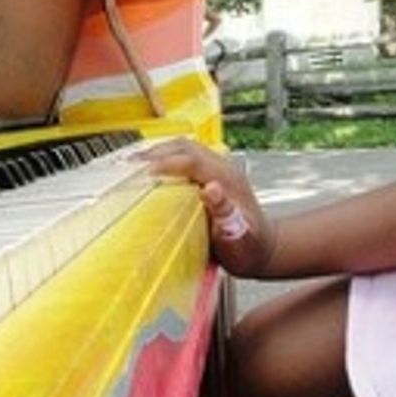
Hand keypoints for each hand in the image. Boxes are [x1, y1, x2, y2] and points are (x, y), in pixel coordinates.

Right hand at [135, 139, 276, 275]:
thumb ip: (226, 214)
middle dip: (156, 152)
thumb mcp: (240, 237)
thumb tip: (211, 189)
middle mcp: (223, 169)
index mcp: (228, 180)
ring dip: (159, 152)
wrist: (265, 249)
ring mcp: (219, 170)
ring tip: (133, 162)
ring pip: (185, 148)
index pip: (192, 161)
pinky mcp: (213, 175)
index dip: (167, 164)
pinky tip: (151, 168)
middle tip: (130, 163)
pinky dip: (166, 158)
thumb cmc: (250, 248)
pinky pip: (186, 156)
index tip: (145, 172)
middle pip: (186, 147)